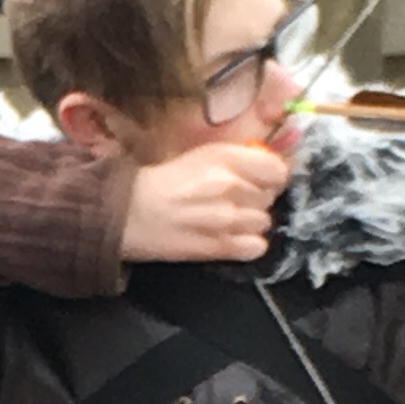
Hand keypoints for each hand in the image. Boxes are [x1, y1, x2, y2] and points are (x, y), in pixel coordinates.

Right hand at [119, 142, 288, 265]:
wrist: (127, 214)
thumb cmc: (161, 182)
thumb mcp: (201, 156)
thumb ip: (236, 159)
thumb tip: (269, 167)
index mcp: (226, 158)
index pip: (277, 169)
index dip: (272, 176)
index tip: (261, 180)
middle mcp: (231, 186)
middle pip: (270, 196)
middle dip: (256, 199)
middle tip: (233, 201)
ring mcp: (227, 219)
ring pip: (264, 222)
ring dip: (250, 223)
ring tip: (227, 221)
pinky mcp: (219, 247)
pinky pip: (256, 247)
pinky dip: (248, 245)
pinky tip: (231, 240)